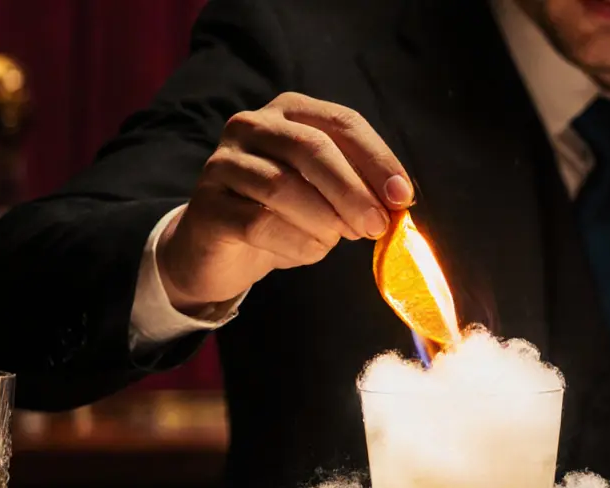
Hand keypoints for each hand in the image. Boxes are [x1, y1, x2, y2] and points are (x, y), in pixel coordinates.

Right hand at [156, 92, 414, 313]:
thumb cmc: (283, 217)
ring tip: (336, 240)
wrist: (219, 251)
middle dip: (353, 190)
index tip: (402, 197)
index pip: (342, 123)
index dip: (377, 159)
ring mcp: (223, 163)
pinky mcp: (207, 206)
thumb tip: (397, 201)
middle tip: (377, 226)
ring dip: (324, 221)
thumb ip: (359, 190)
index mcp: (289, 112)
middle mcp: (251, 125)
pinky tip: (308, 252)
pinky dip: (296, 243)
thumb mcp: (327, 197)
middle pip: (312, 148)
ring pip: (283, 186)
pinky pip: (260, 223)